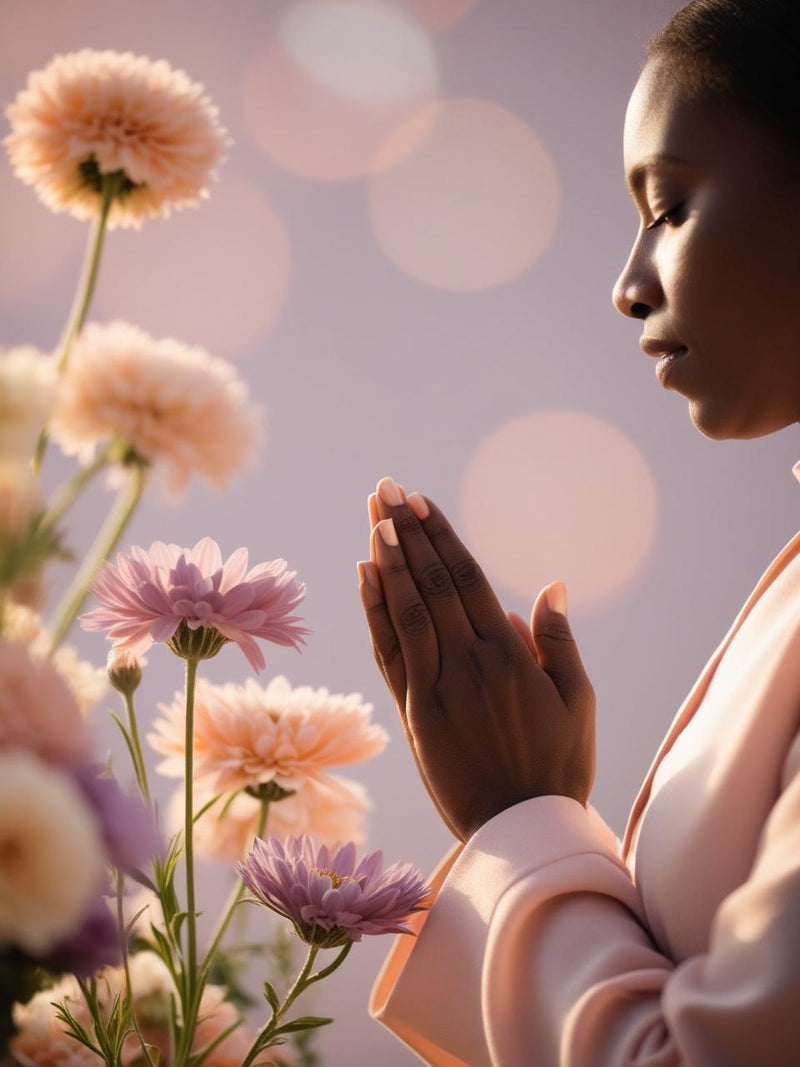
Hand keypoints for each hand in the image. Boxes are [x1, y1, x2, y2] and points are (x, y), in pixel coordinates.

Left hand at [357, 476, 595, 841]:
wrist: (520, 831)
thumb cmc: (559, 766)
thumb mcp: (577, 703)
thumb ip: (558, 643)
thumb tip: (548, 587)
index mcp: (506, 657)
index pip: (466, 580)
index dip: (440, 537)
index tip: (419, 502)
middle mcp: (464, 664)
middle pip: (428, 584)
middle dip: (405, 532)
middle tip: (385, 489)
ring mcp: (432, 687)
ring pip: (403, 610)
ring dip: (385, 559)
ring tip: (373, 516)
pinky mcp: (412, 711)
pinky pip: (388, 651)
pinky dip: (374, 611)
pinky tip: (365, 576)